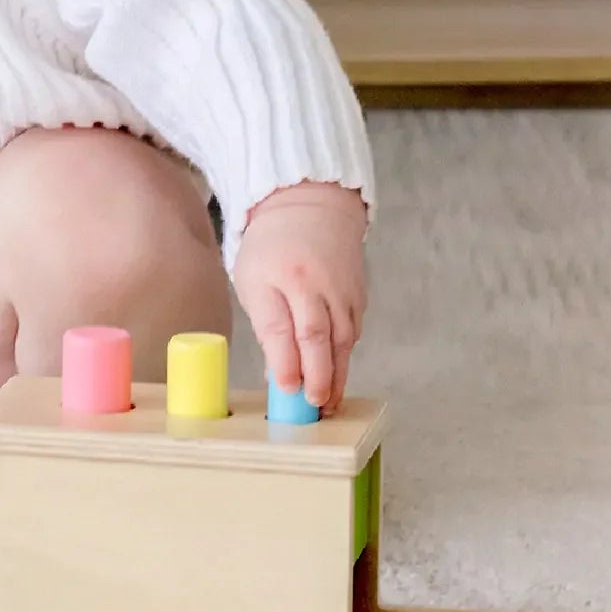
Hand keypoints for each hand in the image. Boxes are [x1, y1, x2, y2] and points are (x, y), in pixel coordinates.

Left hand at [232, 182, 366, 413]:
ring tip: (327, 403)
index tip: (287, 389)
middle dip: (318, 375)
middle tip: (314, 405)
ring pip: (343, 338)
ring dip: (337, 373)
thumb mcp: (252, 279)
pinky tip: (336, 371)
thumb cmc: (272, 248)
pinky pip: (353, 330)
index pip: (283, 326)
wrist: (310, 206)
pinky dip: (345, 354)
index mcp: (279, 276)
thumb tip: (280, 372)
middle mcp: (314, 282)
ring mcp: (341, 287)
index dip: (286, 362)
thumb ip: (265, 325)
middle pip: (318, 335)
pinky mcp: (358, 293)